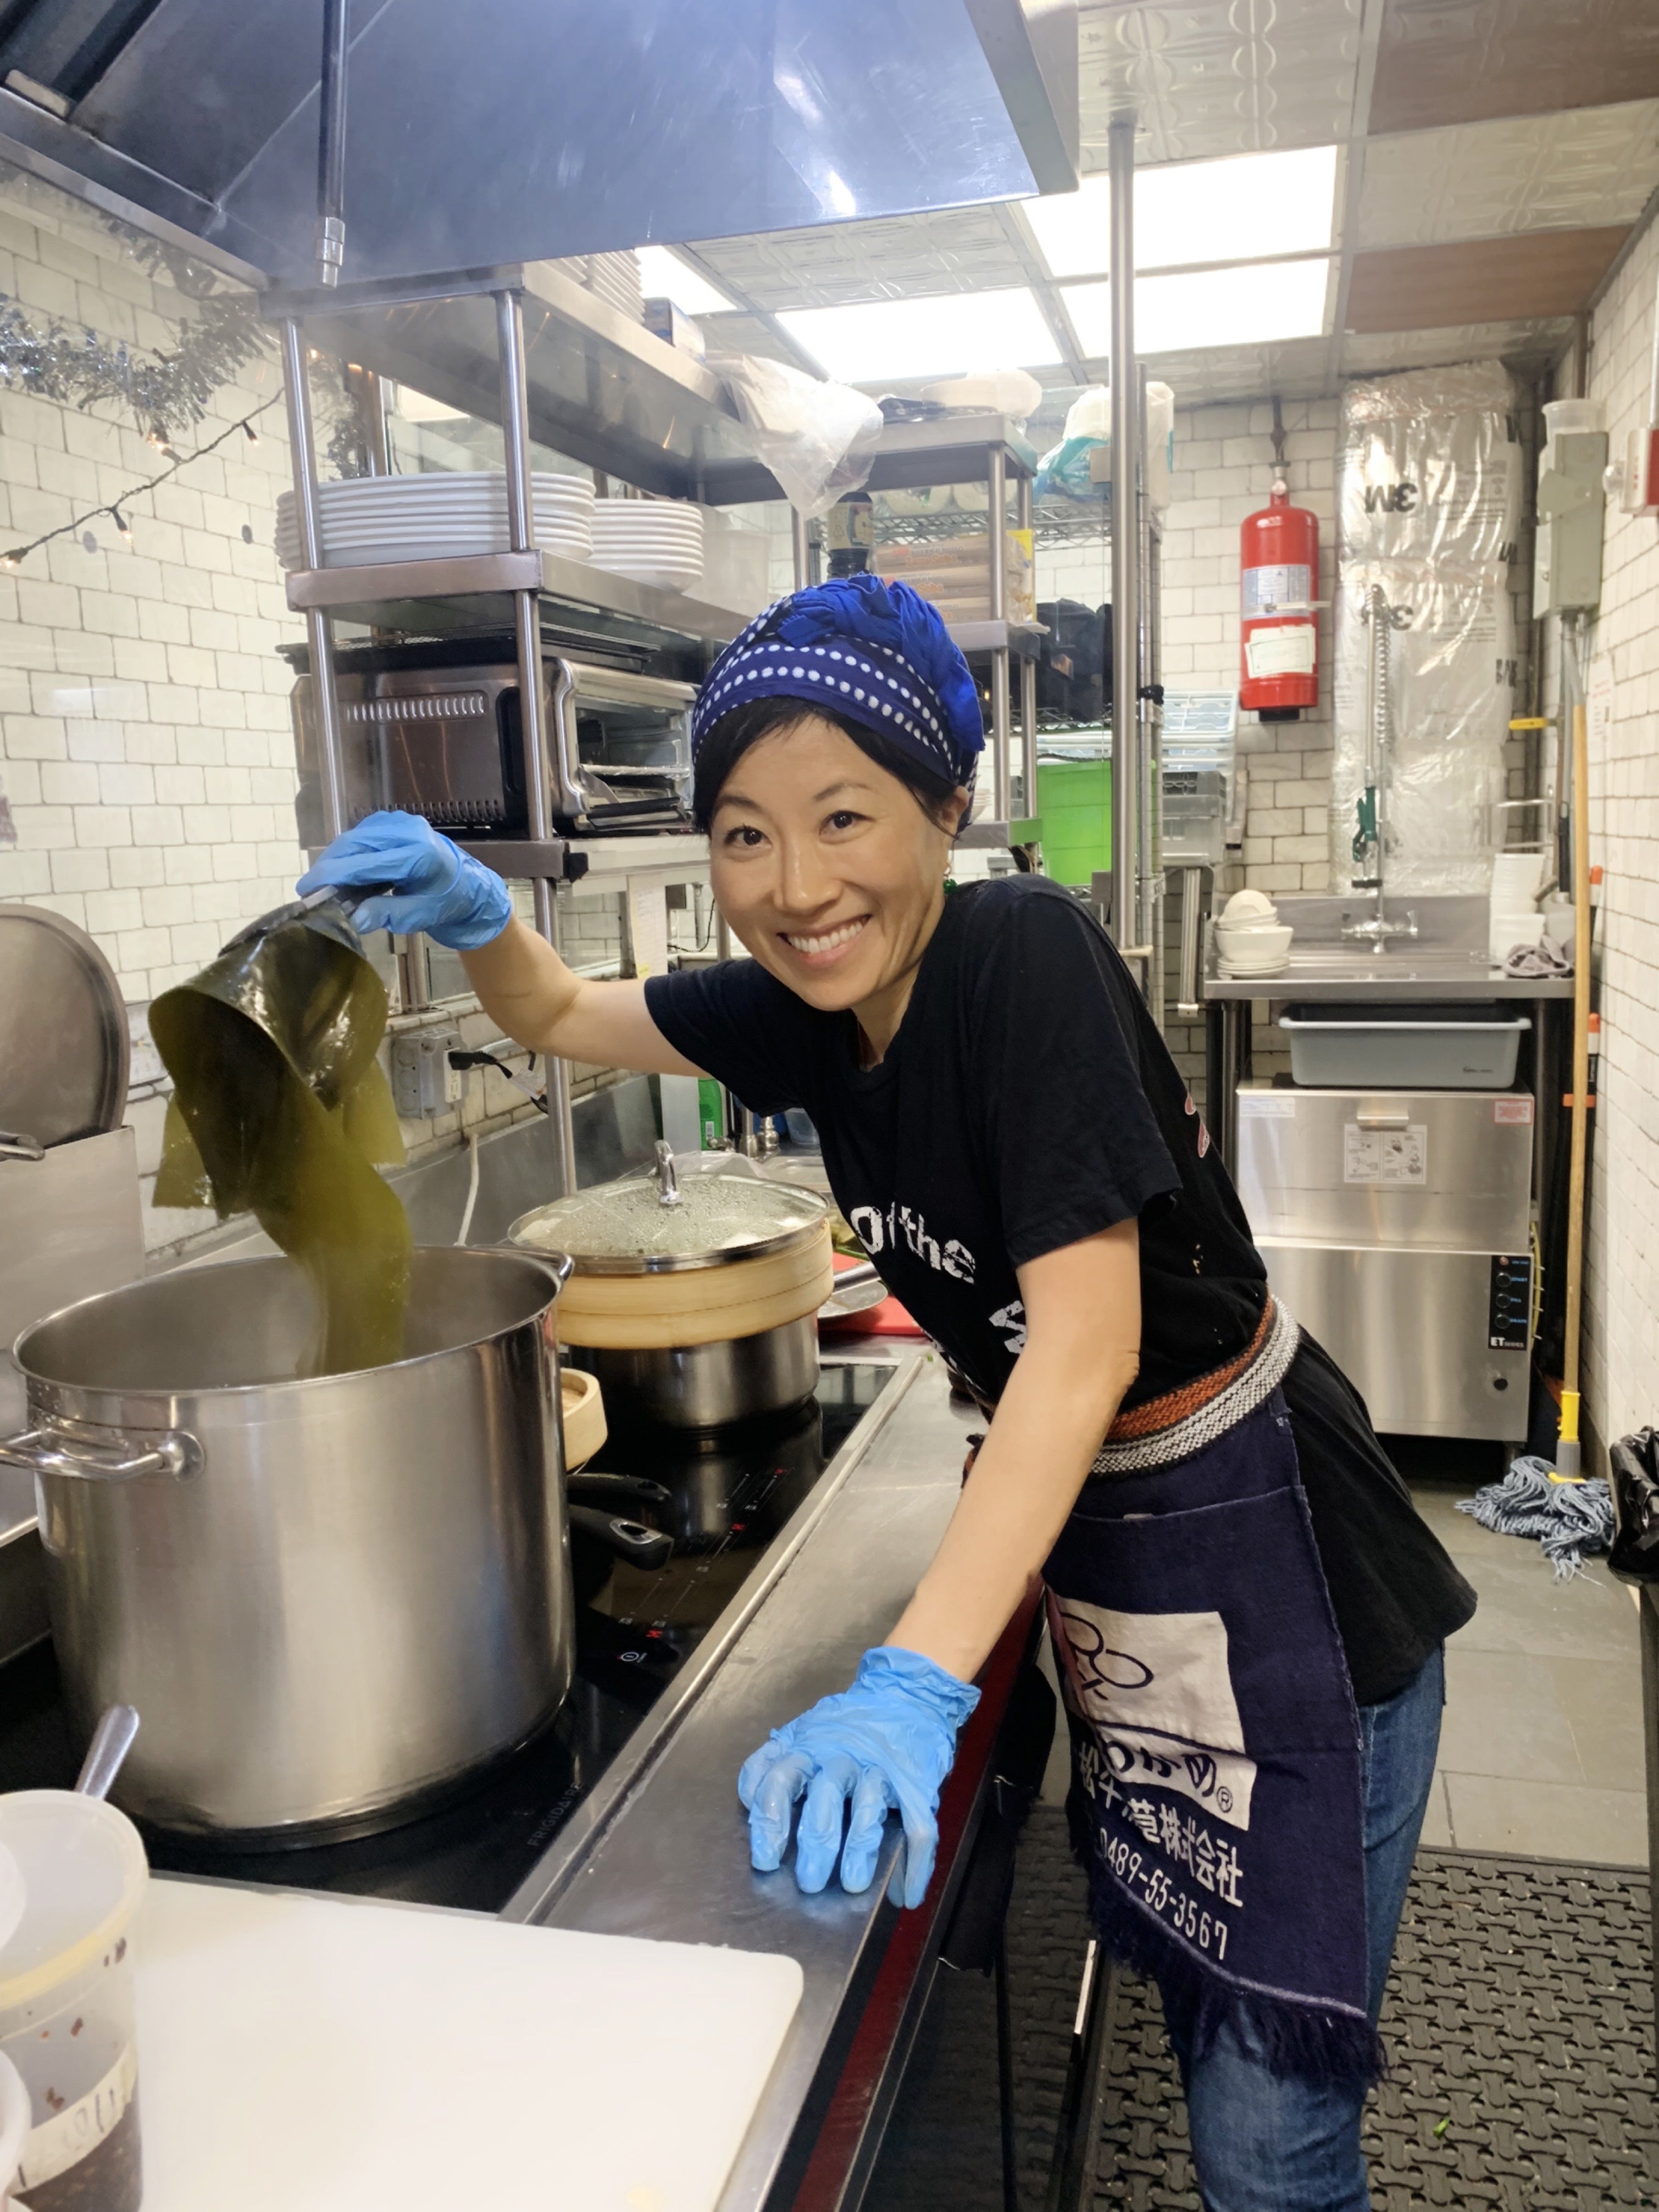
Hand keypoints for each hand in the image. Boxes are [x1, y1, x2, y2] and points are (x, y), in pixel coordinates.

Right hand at [297, 812, 512, 949]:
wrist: (466, 885)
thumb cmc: (444, 903)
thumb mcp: (419, 915)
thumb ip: (387, 915)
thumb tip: (354, 919)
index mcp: (419, 855)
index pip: (366, 863)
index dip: (332, 875)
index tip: (307, 889)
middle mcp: (409, 831)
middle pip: (355, 845)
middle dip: (328, 866)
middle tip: (309, 890)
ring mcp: (400, 822)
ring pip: (354, 838)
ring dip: (336, 860)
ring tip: (324, 885)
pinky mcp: (393, 821)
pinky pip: (361, 836)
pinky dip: (348, 854)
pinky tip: (342, 874)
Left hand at [738, 1646, 978, 1909]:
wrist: (905, 1695)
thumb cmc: (845, 1725)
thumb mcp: (802, 1731)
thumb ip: (774, 1759)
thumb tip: (749, 1800)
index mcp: (808, 1747)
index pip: (780, 1779)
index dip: (770, 1820)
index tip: (765, 1860)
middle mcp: (842, 1757)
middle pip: (824, 1797)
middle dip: (816, 1842)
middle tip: (808, 1882)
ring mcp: (881, 1769)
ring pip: (869, 1807)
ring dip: (860, 1848)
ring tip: (853, 1883)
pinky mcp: (915, 1785)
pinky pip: (918, 1825)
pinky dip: (915, 1863)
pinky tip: (906, 1895)